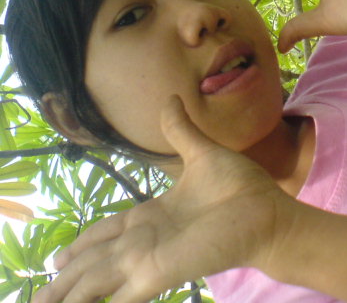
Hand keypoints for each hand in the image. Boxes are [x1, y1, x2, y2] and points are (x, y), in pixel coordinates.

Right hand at [34, 96, 296, 302]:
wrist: (270, 213)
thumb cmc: (242, 189)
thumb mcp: (202, 155)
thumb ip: (180, 132)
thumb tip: (169, 100)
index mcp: (153, 217)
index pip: (107, 232)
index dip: (83, 244)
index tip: (58, 257)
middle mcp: (146, 241)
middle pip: (93, 261)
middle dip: (65, 277)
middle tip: (39, 295)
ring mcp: (151, 258)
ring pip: (96, 279)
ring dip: (69, 293)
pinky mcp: (160, 271)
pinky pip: (119, 295)